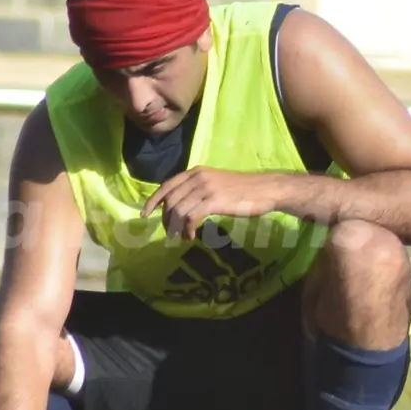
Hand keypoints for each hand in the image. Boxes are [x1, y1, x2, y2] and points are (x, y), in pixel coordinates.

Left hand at [141, 167, 277, 240]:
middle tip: (171, 234)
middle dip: (166, 220)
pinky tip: (191, 237)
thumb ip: (197, 189)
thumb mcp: (215, 183)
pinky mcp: (213, 201)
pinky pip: (190, 218)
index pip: (166, 186)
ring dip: (176, 229)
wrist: (265, 189)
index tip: (145, 214)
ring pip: (178, 211)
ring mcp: (205, 188)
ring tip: (183, 238)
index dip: (153, 201)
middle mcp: (197, 177)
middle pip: (170, 201)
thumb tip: (178, 206)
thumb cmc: (242, 190)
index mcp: (195, 171)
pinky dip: (187, 230)